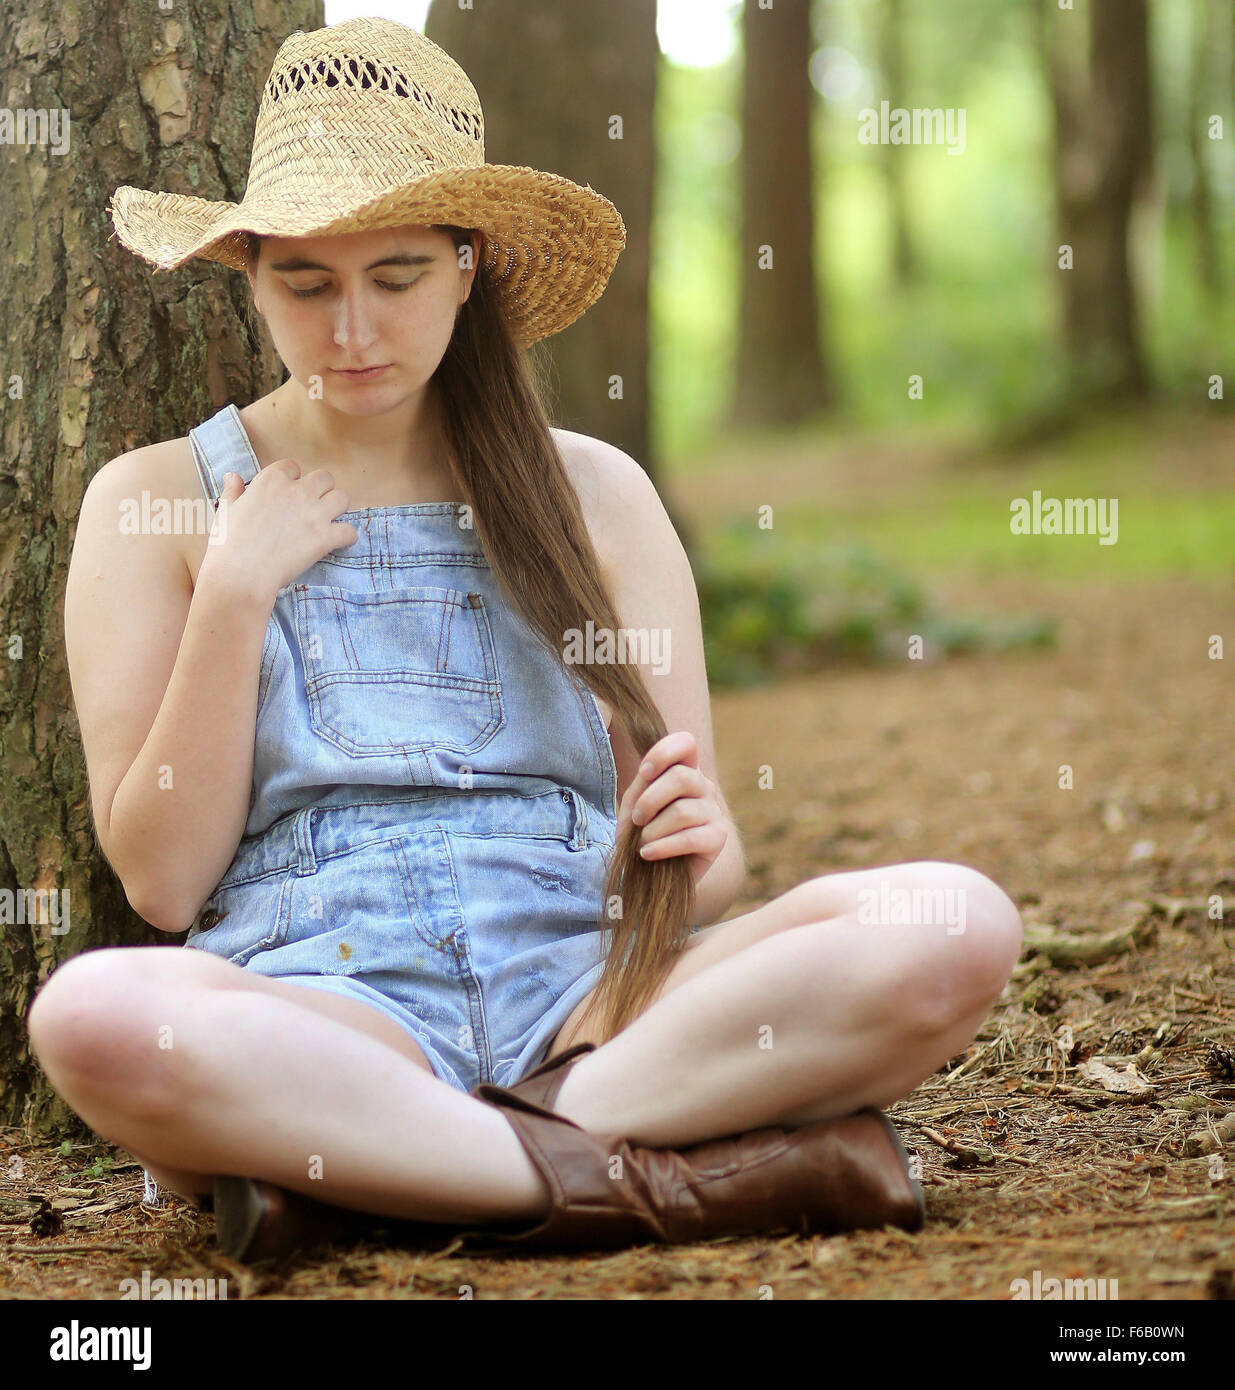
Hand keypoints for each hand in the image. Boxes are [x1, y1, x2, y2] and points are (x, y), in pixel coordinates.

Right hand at [198, 460, 358, 607]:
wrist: (240, 574)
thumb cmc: (228, 544)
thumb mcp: (225, 511)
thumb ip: (233, 491)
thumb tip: (232, 476)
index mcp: (271, 481)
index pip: (293, 467)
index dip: (293, 480)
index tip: (288, 495)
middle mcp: (296, 491)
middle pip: (324, 478)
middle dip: (321, 490)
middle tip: (313, 507)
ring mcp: (314, 513)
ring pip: (342, 498)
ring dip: (338, 509)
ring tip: (328, 521)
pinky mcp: (325, 537)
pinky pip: (350, 531)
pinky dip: (347, 537)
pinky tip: (338, 542)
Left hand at [618, 731, 727, 884]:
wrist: (652, 872)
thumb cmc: (642, 832)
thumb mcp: (634, 804)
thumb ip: (642, 784)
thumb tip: (648, 773)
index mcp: (684, 770)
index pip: (686, 742)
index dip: (663, 753)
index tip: (643, 773)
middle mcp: (704, 786)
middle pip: (681, 777)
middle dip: (649, 800)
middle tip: (636, 820)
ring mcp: (714, 811)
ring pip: (682, 811)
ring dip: (652, 830)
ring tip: (642, 842)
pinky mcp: (718, 838)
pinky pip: (690, 838)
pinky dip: (662, 847)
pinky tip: (648, 854)